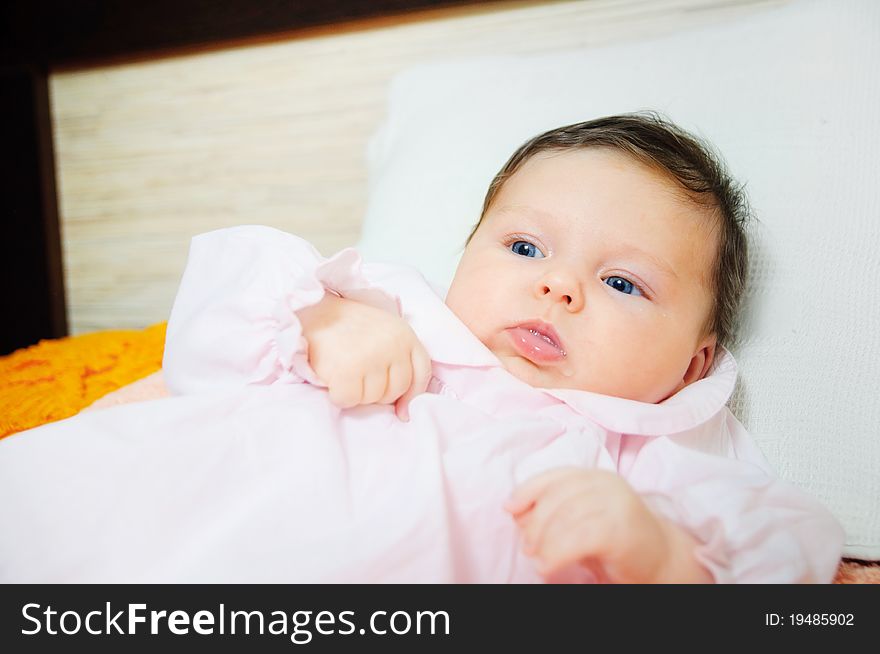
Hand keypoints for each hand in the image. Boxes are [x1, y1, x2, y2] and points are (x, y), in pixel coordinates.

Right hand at [297, 293, 431, 419]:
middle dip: (376, 392)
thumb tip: (404, 413)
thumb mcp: (383, 334)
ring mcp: (370, 356)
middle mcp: (392, 344)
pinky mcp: (347, 368)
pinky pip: (349, 400)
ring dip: (357, 393)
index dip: (412, 396)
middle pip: (396, 391)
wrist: (312, 311)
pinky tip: (333, 378)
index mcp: (404, 334)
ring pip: (372, 398)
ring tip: (345, 371)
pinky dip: (338, 395)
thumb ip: (398, 362)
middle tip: (358, 375)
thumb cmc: (347, 326)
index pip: (420, 374)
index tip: (401, 410)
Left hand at [505, 467, 711, 582]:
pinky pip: (578, 537)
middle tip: (528, 547)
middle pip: (556, 496)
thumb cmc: (617, 541)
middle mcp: (607, 484)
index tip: (510, 509)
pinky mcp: (621, 528)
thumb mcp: (583, 518)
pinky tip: (548, 566)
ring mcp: (617, 503)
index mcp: (596, 477)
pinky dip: (556, 553)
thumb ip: (556, 509)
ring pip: (565, 517)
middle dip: (534, 523)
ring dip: (544, 542)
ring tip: (539, 561)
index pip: (555, 476)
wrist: (663, 560)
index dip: (528, 490)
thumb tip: (515, 510)